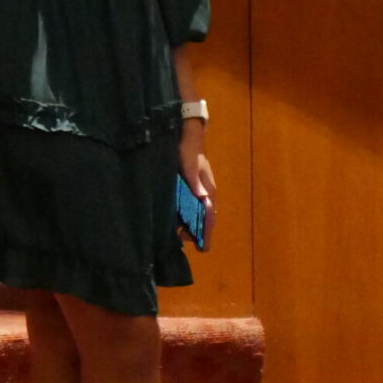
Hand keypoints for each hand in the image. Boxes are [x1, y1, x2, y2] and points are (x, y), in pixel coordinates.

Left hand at [178, 122, 216, 250]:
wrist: (187, 133)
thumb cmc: (189, 149)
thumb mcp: (189, 165)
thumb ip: (194, 181)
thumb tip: (202, 199)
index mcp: (208, 190)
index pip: (210, 216)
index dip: (206, 232)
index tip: (203, 248)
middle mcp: (204, 192)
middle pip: (202, 217)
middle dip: (194, 230)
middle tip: (181, 240)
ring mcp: (197, 189)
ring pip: (195, 212)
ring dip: (188, 223)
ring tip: (175, 234)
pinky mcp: (189, 186)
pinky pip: (187, 204)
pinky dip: (182, 213)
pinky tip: (172, 218)